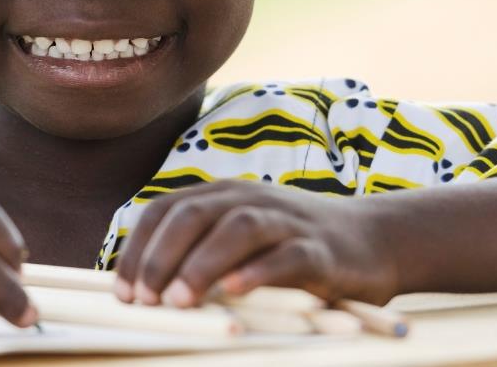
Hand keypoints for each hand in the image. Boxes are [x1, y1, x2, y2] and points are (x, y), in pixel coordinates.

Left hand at [112, 180, 396, 307]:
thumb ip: (197, 257)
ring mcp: (286, 220)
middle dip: (161, 257)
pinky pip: (286, 255)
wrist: (373, 240)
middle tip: (145, 300)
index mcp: (220, 197)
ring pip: (237, 228)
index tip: (122, 292)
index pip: (165, 210)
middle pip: (193, 215)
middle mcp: (248, 199)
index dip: (139, 248)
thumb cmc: (290, 250)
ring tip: (180, 300)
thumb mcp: (238, 246)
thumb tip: (143, 294)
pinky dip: (258, 271)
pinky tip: (235, 291)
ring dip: (202, 264)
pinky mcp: (320, 248)